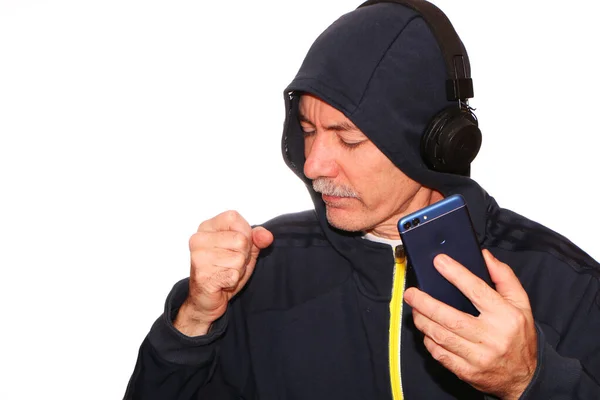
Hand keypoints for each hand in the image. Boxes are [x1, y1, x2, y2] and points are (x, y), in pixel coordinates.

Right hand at [174, 210, 272, 335]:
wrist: (206, 299)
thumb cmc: (223, 271)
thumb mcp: (244, 250)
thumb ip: (256, 239)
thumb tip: (266, 236)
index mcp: (206, 227)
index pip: (233, 218)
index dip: (244, 233)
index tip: (235, 246)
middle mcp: (198, 239)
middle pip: (240, 240)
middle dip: (243, 256)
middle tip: (229, 264)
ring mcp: (198, 257)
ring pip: (238, 259)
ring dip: (238, 270)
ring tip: (225, 272)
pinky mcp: (202, 275)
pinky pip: (233, 274)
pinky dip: (232, 281)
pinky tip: (222, 282)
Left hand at [403, 250, 536, 399]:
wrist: (525, 377)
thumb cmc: (518, 336)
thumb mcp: (521, 303)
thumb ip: (503, 277)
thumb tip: (483, 256)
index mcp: (506, 316)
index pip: (477, 290)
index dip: (455, 274)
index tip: (438, 262)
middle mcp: (492, 337)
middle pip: (451, 317)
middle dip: (425, 303)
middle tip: (411, 293)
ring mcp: (479, 357)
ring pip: (441, 336)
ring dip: (423, 320)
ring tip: (416, 309)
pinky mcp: (467, 371)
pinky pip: (440, 354)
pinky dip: (429, 340)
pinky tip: (427, 330)